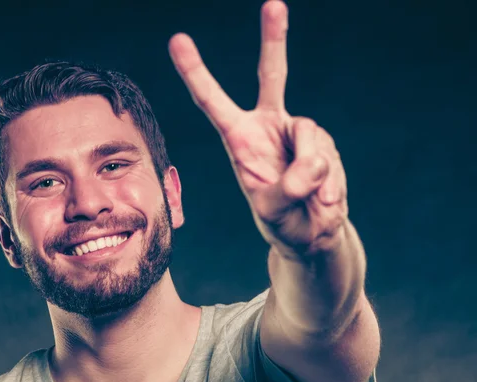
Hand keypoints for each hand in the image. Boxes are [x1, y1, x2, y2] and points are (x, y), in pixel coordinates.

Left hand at [169, 0, 349, 256]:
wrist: (313, 233)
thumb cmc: (283, 220)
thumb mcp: (275, 210)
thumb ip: (289, 188)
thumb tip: (312, 165)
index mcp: (239, 139)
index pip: (213, 102)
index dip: (196, 72)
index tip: (178, 40)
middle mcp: (268, 126)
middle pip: (272, 77)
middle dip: (274, 41)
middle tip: (273, 4)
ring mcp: (299, 132)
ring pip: (310, 137)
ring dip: (312, 173)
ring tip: (309, 201)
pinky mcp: (324, 143)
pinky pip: (329, 155)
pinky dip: (330, 182)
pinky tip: (323, 200)